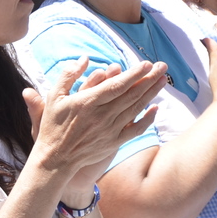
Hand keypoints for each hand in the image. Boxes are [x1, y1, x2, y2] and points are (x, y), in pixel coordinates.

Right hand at [26, 57, 165, 197]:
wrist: (55, 159)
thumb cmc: (53, 125)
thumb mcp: (53, 97)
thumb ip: (68, 75)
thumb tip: (84, 58)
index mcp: (87, 102)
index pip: (116, 85)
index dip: (133, 74)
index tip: (146, 64)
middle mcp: (101, 116)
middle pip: (131, 94)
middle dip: (149, 79)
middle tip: (162, 66)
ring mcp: (110, 130)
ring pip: (135, 109)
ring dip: (151, 93)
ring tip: (162, 80)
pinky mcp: (114, 143)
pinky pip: (135, 130)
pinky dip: (147, 119)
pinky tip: (156, 108)